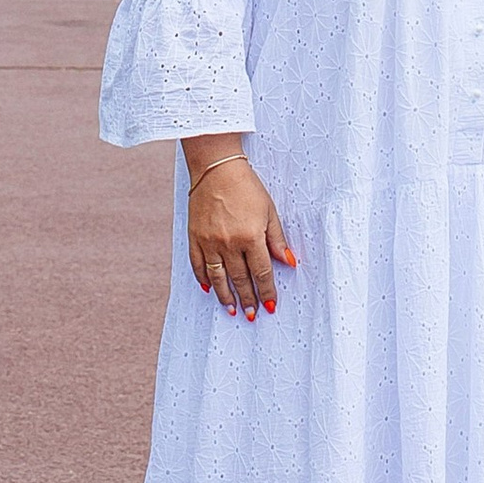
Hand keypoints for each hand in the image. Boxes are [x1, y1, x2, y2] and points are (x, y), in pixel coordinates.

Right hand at [184, 145, 295, 319]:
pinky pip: (198, 264)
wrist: (216, 168)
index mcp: (251, 236)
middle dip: (248, 298)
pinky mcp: (194, 237)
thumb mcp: (269, 210)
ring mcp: (209, 241)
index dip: (267, 291)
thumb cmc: (247, 186)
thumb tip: (289, 262)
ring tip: (232, 309)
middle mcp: (229, 243)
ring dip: (226, 296)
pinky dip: (203, 278)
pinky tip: (209, 289)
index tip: (270, 306)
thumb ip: (277, 239)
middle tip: (251, 314)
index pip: (261, 272)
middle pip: (240, 278)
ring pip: (218, 277)